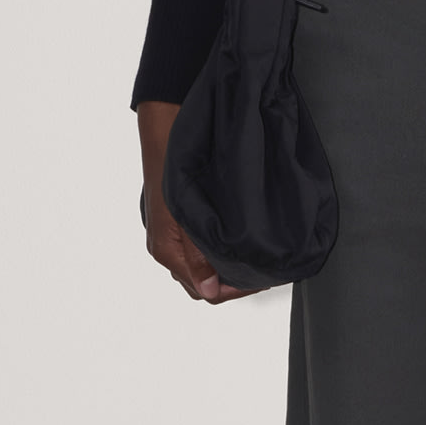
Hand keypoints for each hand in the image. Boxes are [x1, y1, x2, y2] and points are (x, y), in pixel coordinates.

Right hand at [136, 99, 258, 304]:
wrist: (164, 133)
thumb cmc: (172, 168)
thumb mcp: (188, 215)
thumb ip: (198, 255)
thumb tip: (209, 290)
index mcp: (166, 251)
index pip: (204, 291)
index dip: (234, 291)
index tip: (259, 281)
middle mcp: (165, 247)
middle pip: (202, 281)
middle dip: (232, 281)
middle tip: (261, 271)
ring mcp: (169, 234)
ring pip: (200, 265)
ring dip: (225, 265)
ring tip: (252, 257)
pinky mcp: (174, 221)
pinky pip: (196, 247)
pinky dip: (217, 250)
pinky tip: (235, 239)